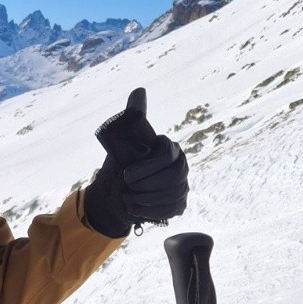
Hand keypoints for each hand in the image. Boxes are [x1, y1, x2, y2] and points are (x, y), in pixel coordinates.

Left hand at [83, 87, 187, 237]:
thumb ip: (134, 116)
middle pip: (172, 179)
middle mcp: (181, 166)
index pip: (166, 156)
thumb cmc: (125, 161)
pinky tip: (138, 209)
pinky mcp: (179, 203)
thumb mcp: (125, 139)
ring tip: (128, 199)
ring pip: (172, 196)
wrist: (120, 190)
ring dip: (146, 200)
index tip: (127, 175)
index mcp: (170, 149)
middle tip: (127, 190)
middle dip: (146, 187)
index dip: (147, 167)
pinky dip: (152, 212)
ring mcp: (182, 185)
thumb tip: (139, 91)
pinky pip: (172, 210)